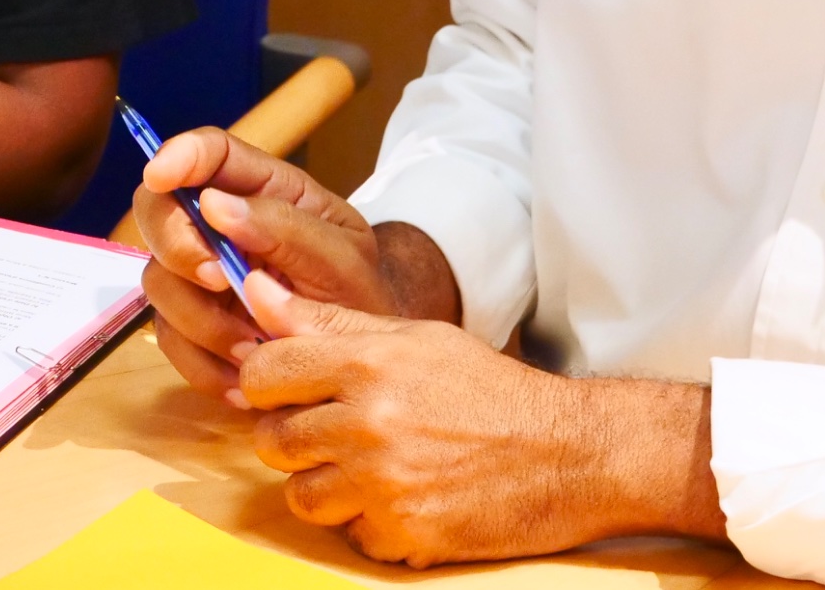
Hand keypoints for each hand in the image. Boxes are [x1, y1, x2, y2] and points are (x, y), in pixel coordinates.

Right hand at [133, 128, 401, 398]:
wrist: (360, 357)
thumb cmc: (357, 293)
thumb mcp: (342, 258)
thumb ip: (284, 227)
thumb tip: (214, 205)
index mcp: (263, 189)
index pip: (209, 151)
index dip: (177, 154)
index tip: (161, 175)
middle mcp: (219, 225)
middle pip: (158, 211)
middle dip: (179, 247)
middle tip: (221, 282)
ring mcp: (198, 275)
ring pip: (157, 280)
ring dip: (199, 319)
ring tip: (254, 347)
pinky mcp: (191, 325)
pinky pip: (169, 339)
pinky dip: (203, 364)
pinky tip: (244, 379)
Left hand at [238, 274, 723, 566]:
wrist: (568, 453)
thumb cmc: (489, 390)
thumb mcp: (416, 338)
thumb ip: (331, 321)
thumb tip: (256, 290)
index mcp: (367, 365)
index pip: (263, 374)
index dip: (266, 383)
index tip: (286, 391)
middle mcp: (369, 424)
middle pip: (272, 439)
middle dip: (296, 437)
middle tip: (336, 432)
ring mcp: (384, 484)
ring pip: (301, 495)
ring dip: (327, 486)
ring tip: (370, 468)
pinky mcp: (404, 534)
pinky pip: (349, 534)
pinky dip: (369, 522)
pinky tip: (404, 497)